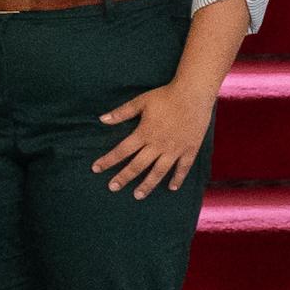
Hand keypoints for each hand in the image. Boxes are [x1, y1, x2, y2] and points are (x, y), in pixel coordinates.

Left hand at [91, 77, 217, 198]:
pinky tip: (172, 188)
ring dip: (148, 184)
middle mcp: (158, 145)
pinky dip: (178, 178)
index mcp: (144, 133)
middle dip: (124, 177)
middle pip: (138, 165)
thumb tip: (101, 119)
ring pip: (159, 171)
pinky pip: (183, 168)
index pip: (121, 151)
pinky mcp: (190, 149)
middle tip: (113, 188)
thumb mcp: (140, 102)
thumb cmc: (165, 96)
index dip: (108, 161)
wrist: (194, 94)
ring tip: (138, 195)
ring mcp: (175, 149)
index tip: (96, 169)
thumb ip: (121, 113)